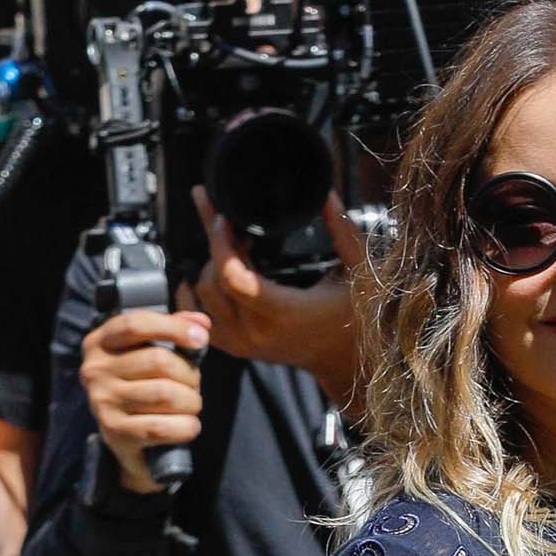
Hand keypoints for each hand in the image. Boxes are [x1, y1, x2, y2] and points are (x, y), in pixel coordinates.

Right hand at [80, 307, 209, 492]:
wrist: (128, 444)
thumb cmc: (141, 390)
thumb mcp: (149, 355)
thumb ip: (172, 332)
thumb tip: (201, 322)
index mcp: (100, 342)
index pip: (137, 324)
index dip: (173, 327)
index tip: (201, 337)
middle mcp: (96, 370)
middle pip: (157, 360)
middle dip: (188, 374)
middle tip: (194, 385)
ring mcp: (102, 402)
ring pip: (164, 394)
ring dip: (191, 401)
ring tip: (191, 406)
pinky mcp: (116, 434)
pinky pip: (161, 427)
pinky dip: (186, 427)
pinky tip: (189, 426)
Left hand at [187, 193, 365, 405]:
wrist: (344, 361)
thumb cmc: (354, 318)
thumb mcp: (359, 274)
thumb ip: (343, 233)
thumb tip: (325, 194)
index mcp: (284, 312)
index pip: (232, 277)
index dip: (221, 242)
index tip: (224, 217)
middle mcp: (257, 331)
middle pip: (211, 281)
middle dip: (215, 247)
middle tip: (229, 224)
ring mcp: (244, 343)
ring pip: (201, 297)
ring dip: (207, 267)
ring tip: (227, 246)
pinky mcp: (236, 347)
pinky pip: (199, 318)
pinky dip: (197, 294)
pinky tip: (208, 273)